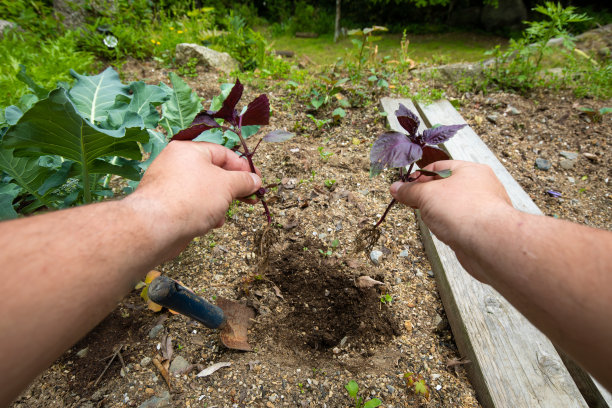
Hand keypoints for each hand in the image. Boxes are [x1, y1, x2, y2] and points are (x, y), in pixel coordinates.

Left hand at [125, 141, 260, 252]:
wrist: (155, 228)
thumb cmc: (191, 199)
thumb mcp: (226, 185)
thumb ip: (244, 181)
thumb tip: (255, 180)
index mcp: (189, 151)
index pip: (223, 153)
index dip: (243, 167)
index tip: (257, 181)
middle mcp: (176, 164)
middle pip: (213, 173)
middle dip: (232, 188)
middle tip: (249, 199)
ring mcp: (169, 185)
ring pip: (203, 191)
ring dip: (218, 203)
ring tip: (222, 215)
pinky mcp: (165, 205)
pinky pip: (192, 204)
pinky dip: (204, 212)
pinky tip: (209, 223)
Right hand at [390, 160, 512, 250]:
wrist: (489, 244)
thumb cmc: (464, 211)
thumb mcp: (427, 195)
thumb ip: (410, 191)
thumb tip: (396, 188)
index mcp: (470, 170)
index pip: (439, 167)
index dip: (419, 176)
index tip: (405, 187)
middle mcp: (481, 187)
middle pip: (446, 187)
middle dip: (428, 197)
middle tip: (414, 204)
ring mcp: (483, 208)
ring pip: (452, 207)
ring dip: (438, 213)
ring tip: (432, 220)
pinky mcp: (483, 229)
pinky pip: (460, 223)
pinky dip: (449, 227)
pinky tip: (445, 232)